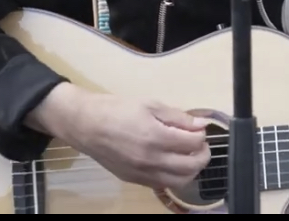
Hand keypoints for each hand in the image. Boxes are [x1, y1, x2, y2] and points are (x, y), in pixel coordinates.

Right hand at [29, 83, 211, 190]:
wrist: (85, 125)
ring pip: (180, 182)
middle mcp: (151, 160)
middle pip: (192, 167)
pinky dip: (174, 176)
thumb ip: (178, 117)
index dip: (201, 134)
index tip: (199, 128)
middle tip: (200, 144)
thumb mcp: (149, 104)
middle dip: (203, 155)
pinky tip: (171, 162)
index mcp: (156, 137)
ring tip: (189, 155)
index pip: (194, 143)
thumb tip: (201, 123)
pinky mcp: (135, 180)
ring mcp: (143, 174)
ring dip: (191, 170)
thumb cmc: (117, 110)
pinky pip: (163, 184)